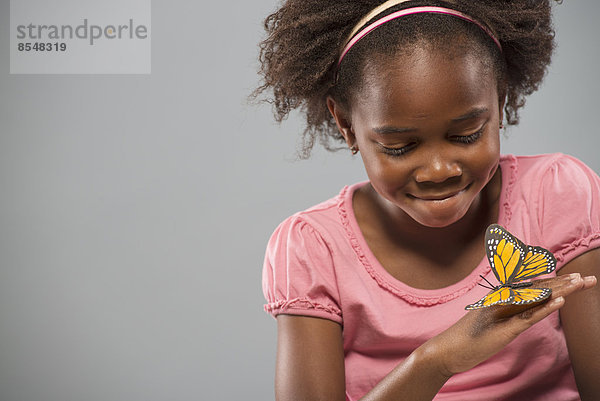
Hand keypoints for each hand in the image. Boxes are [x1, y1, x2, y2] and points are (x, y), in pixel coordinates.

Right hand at [422, 273, 596, 376]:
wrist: (447, 350)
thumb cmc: (468, 338)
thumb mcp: (491, 323)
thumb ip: (506, 313)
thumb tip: (523, 308)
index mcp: (501, 299)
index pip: (533, 288)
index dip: (555, 282)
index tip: (575, 278)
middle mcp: (503, 301)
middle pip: (539, 289)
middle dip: (565, 283)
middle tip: (588, 278)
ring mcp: (503, 313)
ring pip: (537, 299)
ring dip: (561, 289)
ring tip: (581, 282)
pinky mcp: (505, 329)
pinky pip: (529, 317)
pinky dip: (546, 307)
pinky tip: (562, 301)